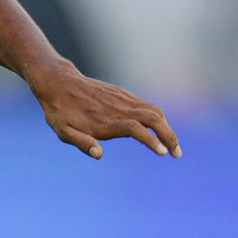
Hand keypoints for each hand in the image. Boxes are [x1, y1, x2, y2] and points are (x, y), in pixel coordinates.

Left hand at [28, 61, 180, 159]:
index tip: (162, 152)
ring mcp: (123, 99)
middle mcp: (119, 108)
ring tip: (173, 145)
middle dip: (169, 135)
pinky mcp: (123, 94)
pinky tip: (161, 129)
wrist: (59, 83)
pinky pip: (147, 105)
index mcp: (106, 120)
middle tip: (177, 153)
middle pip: (153, 119)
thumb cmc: (60, 112)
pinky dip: (159, 118)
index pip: (136, 129)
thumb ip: (81, 142)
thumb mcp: (63, 131)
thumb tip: (98, 154)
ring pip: (154, 111)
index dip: (151, 140)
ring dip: (167, 128)